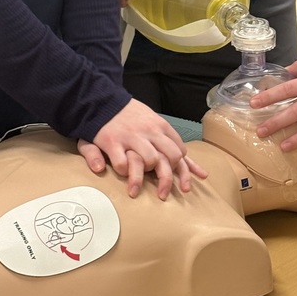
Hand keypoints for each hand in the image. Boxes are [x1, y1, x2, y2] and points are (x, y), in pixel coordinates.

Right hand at [77, 99, 207, 199]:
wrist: (103, 101)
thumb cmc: (131, 116)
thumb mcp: (154, 122)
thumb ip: (171, 142)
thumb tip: (193, 164)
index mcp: (161, 127)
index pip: (180, 151)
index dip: (182, 169)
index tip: (181, 184)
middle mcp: (149, 131)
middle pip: (171, 158)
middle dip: (168, 179)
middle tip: (162, 194)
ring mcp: (131, 136)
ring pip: (150, 161)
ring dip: (144, 175)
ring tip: (137, 186)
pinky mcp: (112, 141)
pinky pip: (122, 164)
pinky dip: (123, 171)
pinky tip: (121, 173)